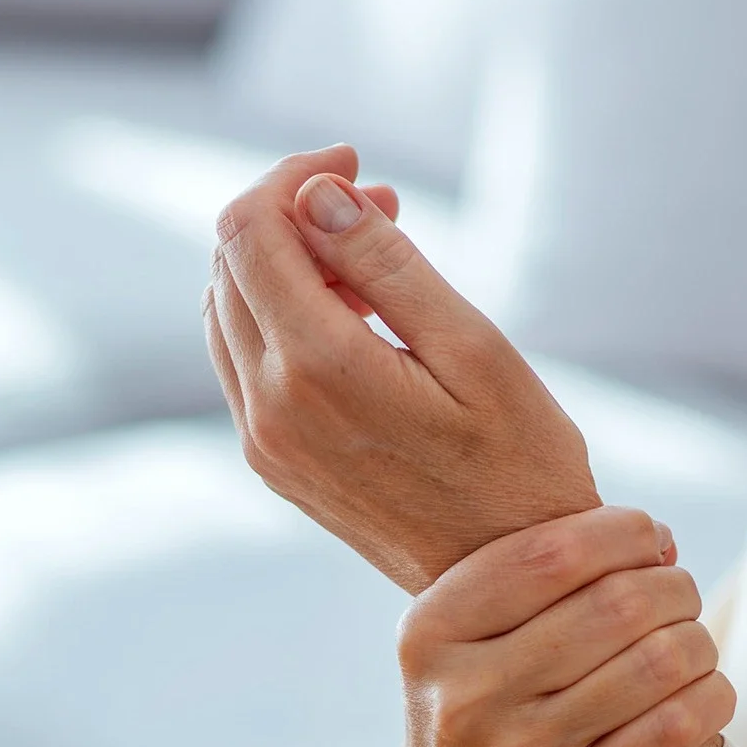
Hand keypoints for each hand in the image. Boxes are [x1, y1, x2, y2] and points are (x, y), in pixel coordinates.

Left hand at [203, 146, 600, 593]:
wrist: (509, 582)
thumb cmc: (518, 462)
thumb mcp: (473, 347)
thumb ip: (386, 263)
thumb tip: (315, 196)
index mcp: (318, 368)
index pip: (248, 230)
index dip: (293, 176)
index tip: (358, 164)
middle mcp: (270, 406)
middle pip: (230, 262)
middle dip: (293, 212)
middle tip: (380, 203)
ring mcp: (263, 440)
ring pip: (228, 307)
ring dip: (285, 261)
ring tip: (373, 258)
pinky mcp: (272, 460)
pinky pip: (243, 359)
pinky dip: (281, 314)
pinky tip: (352, 316)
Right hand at [399, 507, 735, 746]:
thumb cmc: (484, 726)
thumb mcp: (464, 654)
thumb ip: (533, 588)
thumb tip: (656, 539)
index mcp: (431, 634)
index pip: (550, 551)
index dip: (623, 533)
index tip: (651, 538)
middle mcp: (463, 694)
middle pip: (616, 604)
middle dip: (672, 589)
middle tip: (682, 597)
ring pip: (656, 665)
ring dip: (698, 645)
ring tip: (696, 647)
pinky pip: (670, 734)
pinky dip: (708, 702)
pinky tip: (708, 697)